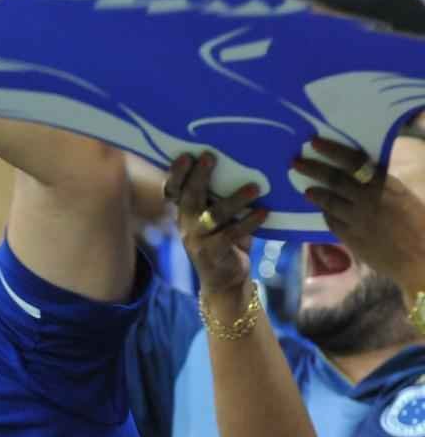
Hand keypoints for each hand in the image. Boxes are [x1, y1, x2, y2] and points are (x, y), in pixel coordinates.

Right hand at [165, 152, 267, 294]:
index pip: (172, 190)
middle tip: (210, 157)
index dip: (176, 174)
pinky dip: (250, 222)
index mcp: (185, 212)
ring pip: (214, 215)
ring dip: (235, 199)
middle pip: (189, 197)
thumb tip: (240, 163)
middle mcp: (187, 224)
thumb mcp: (216, 218)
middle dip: (199, 176)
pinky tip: (264, 212)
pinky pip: (232, 234)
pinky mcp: (214, 253)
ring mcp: (198, 239)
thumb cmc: (225, 240)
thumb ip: (217, 198)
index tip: (186, 155)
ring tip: (255, 187)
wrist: (225, 281)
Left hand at [295, 138, 424, 291]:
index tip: (315, 142)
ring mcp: (356, 219)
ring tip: (305, 189)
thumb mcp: (405, 196)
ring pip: (329, 202)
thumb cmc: (422, 225)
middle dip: (313, 168)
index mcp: (385, 184)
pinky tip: (322, 210)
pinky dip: (326, 214)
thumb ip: (383, 184)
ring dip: (315, 193)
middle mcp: (367, 198)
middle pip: (334, 180)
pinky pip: (332, 222)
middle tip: (295, 162)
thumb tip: (363, 174)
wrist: (421, 258)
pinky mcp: (350, 238)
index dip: (332, 150)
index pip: (354, 161)